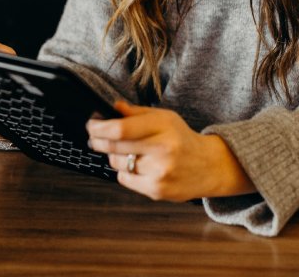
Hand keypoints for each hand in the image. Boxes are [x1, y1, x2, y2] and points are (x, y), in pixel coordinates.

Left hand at [86, 102, 254, 201]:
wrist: (208, 166)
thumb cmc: (182, 139)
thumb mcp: (165, 118)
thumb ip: (137, 113)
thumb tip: (112, 107)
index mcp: (164, 127)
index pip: (121, 128)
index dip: (99, 127)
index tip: (91, 124)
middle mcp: (162, 150)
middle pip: (115, 146)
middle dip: (98, 140)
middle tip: (94, 136)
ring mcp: (159, 172)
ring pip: (117, 163)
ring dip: (114, 156)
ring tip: (126, 151)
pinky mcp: (156, 190)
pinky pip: (125, 179)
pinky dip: (125, 171)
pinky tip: (138, 166)